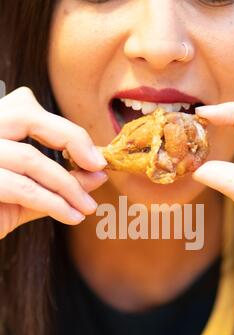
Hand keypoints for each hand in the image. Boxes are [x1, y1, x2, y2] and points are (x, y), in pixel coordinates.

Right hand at [0, 87, 107, 239]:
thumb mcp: (32, 192)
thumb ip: (61, 181)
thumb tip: (99, 174)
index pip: (27, 108)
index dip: (66, 130)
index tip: (96, 158)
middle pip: (26, 116)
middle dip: (70, 140)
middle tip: (99, 169)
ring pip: (29, 157)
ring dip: (68, 186)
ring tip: (87, 207)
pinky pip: (23, 189)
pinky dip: (54, 204)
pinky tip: (72, 216)